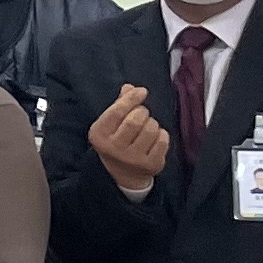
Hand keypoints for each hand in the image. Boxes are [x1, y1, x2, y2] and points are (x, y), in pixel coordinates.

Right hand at [89, 81, 168, 197]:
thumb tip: (130, 88)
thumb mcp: (109, 124)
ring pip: (151, 129)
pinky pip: (163, 141)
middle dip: (142, 112)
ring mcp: (134, 159)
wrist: (121, 174)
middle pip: (136, 120)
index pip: (117, 112)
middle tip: (141, 114)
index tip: (141, 92)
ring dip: (152, 123)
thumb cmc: (115, 141)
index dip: (131, 99)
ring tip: (147, 127)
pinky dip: (162, 134)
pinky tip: (155, 137)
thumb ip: (118, 105)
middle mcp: (115, 148)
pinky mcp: (151, 165)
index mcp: (99, 135)